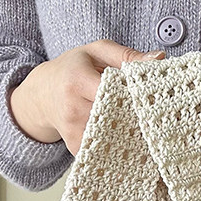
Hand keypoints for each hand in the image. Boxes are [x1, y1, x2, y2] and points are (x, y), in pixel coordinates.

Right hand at [9, 40, 164, 154]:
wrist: (42, 95)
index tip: (153, 95)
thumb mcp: (96, 52)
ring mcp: (74, 132)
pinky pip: (106, 147)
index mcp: (77, 80)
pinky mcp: (76, 148)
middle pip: (118, 116)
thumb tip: (159, 58)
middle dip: (139, 115)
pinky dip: (121, 143)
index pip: (114, 91)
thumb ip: (128, 56)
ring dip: (133, 131)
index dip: (136, 94)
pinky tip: (129, 136)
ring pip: (115, 135)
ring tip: (145, 124)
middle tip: (156, 112)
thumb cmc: (72, 70)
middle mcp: (73, 109)